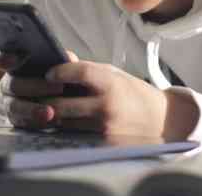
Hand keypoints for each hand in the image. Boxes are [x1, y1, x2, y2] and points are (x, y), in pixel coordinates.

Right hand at [0, 48, 70, 128]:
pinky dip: (36, 122)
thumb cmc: (62, 76)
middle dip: (34, 86)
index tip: (15, 59)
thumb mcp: (65, 65)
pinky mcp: (18, 120)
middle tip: (58, 88)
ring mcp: (11, 103)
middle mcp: (9, 83)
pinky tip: (52, 121)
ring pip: (15, 106)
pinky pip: (22, 122)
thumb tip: (67, 58)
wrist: (69, 100)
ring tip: (51, 112)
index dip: (3, 59)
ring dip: (32, 109)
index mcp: (15, 64)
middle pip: (12, 85)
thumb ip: (63, 59)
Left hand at [41, 60, 198, 140]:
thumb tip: (62, 57)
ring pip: (63, 123)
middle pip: (60, 104)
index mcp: (111, 83)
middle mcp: (106, 106)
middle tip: (39, 95)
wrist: (162, 122)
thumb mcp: (115, 75)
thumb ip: (87, 69)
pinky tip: (67, 121)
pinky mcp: (102, 145)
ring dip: (54, 115)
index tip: (50, 74)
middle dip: (46, 100)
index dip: (59, 72)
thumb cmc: (135, 94)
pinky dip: (68, 128)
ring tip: (51, 107)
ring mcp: (103, 128)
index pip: (78, 72)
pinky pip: (74, 135)